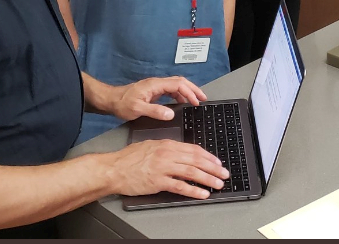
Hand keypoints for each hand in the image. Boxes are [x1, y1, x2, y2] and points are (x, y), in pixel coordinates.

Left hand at [109, 76, 206, 122]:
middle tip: (203, 98)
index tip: (197, 101)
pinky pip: (171, 90)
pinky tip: (182, 102)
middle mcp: (157, 83)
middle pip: (180, 82)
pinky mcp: (153, 91)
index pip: (178, 84)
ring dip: (187, 91)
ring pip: (176, 85)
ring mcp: (155, 86)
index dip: (189, 92)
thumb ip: (155, 111)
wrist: (111, 100)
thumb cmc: (122, 104)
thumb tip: (171, 113)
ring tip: (195, 100)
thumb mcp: (137, 109)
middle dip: (193, 89)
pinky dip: (179, 95)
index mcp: (155, 85)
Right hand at [110, 139, 229, 199]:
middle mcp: (168, 154)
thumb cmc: (129, 158)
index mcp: (167, 144)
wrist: (114, 169)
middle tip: (224, 173)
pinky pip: (180, 186)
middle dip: (213, 167)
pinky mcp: (159, 182)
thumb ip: (167, 148)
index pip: (194, 149)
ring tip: (218, 184)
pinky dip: (194, 190)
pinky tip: (203, 193)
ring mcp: (164, 168)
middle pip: (197, 160)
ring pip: (192, 172)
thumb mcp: (151, 145)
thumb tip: (182, 152)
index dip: (208, 156)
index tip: (218, 161)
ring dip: (208, 179)